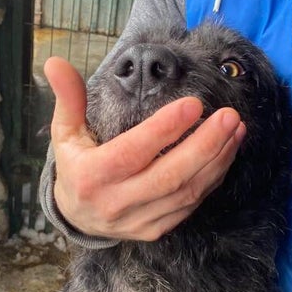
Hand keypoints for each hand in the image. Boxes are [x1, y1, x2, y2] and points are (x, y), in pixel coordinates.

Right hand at [44, 56, 245, 240]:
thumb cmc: (76, 167)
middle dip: (204, 146)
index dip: (164, 130)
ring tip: (236, 130)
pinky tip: (226, 153)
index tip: (194, 104)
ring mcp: (139, 220)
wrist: (78, 218)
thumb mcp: (64, 134)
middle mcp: (116, 203)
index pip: (133, 152)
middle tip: (230, 116)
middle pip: (169, 177)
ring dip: (216, 161)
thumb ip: (67, 99)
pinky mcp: (155, 229)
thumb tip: (55, 62)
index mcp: (91, 177)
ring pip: (186, 193)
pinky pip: (190, 205)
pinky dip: (212, 179)